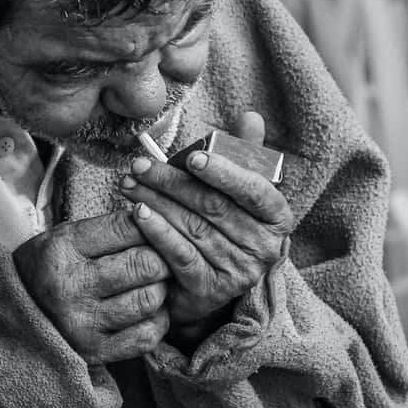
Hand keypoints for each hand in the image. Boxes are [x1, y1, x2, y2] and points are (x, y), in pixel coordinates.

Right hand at [12, 207, 171, 363]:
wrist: (12, 316)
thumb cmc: (47, 269)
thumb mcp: (65, 238)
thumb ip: (109, 228)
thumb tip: (157, 221)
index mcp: (61, 250)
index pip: (127, 228)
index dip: (149, 227)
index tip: (150, 231)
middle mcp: (70, 288)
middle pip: (145, 264)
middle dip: (160, 259)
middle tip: (155, 260)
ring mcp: (83, 323)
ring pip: (150, 299)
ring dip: (159, 290)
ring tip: (147, 285)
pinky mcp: (95, 352)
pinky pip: (147, 335)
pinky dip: (156, 321)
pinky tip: (144, 312)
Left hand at [119, 111, 295, 333]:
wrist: (209, 282)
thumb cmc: (223, 225)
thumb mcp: (236, 191)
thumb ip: (244, 155)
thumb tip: (251, 116)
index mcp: (277, 217)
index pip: (256, 190)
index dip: (224, 173)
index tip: (192, 157)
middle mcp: (265, 247)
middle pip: (214, 206)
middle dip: (172, 182)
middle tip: (139, 166)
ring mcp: (239, 272)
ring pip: (193, 228)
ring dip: (156, 202)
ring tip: (129, 185)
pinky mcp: (211, 290)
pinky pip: (180, 255)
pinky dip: (156, 232)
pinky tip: (137, 214)